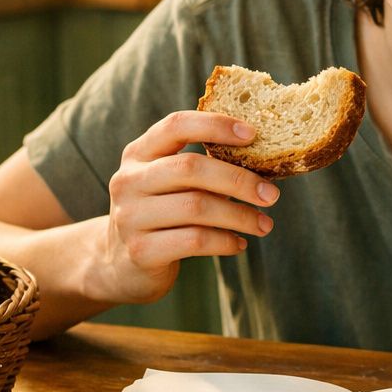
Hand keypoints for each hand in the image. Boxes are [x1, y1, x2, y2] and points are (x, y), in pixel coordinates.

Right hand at [94, 110, 279, 303]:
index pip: (176, 125)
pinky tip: (239, 244)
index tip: (253, 134)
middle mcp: (129, 180)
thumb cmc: (160, 215)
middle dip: (238, 179)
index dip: (216, 125)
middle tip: (271, 194)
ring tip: (264, 224)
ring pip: (196, 207)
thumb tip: (261, 160)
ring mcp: (131, 216)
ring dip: (239, 215)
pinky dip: (225, 241)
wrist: (119, 266)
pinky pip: (194, 241)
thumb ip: (201, 167)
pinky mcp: (140, 251)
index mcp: (139, 153)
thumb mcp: (168, 184)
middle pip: (190, 168)